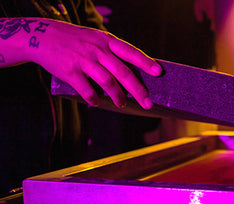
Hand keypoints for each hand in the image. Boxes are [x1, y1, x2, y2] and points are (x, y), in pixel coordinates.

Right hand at [1, 18, 160, 108]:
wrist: (41, 36)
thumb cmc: (76, 41)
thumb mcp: (96, 39)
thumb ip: (112, 53)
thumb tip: (132, 73)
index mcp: (106, 41)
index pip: (130, 52)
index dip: (145, 62)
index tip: (159, 72)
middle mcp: (97, 50)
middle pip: (123, 72)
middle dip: (137, 90)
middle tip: (147, 103)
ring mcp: (84, 60)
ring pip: (107, 82)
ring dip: (118, 96)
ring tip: (122, 104)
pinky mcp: (70, 71)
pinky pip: (87, 89)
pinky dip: (94, 98)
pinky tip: (97, 102)